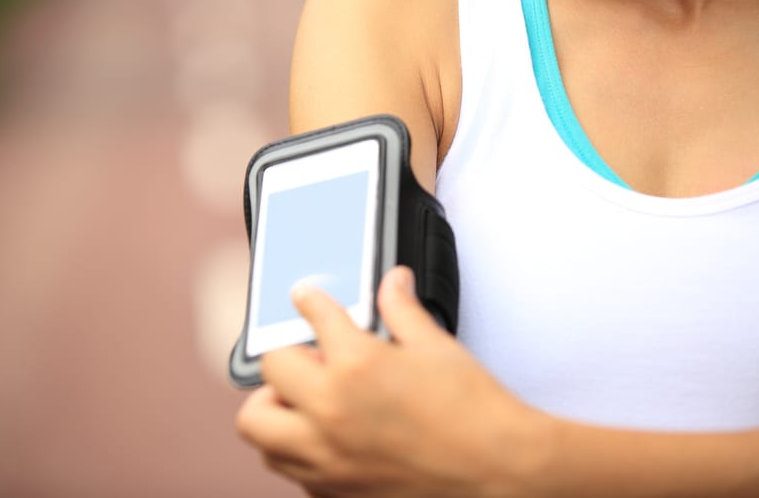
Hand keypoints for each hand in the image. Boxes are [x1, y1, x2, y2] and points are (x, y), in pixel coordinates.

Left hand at [236, 267, 552, 497]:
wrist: (498, 471)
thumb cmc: (473, 412)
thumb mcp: (436, 347)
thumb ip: (403, 310)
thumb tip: (393, 282)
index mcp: (356, 367)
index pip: (312, 316)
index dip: (309, 299)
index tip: (305, 297)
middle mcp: (330, 412)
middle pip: (269, 370)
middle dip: (284, 355)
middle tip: (308, 355)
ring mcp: (326, 457)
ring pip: (259, 428)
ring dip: (274, 405)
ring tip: (301, 397)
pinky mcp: (333, 489)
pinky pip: (287, 465)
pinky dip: (293, 446)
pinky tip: (322, 434)